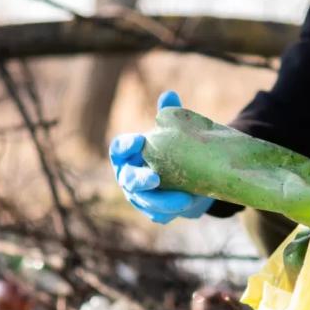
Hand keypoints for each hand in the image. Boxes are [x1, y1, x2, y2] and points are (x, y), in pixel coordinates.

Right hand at [110, 91, 214, 223]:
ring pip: (145, 201)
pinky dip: (172, 212)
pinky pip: (159, 214)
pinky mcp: (153, 212)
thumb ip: (168, 115)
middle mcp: (127, 176)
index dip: (126, 146)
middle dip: (140, 180)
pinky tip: (186, 207)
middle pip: (128, 179)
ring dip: (163, 201)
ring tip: (185, 198)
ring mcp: (139, 197)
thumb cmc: (173, 151)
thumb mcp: (172, 133)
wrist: (190, 180)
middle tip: (155, 178)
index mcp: (127, 155)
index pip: (118, 149)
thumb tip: (169, 95)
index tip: (140, 141)